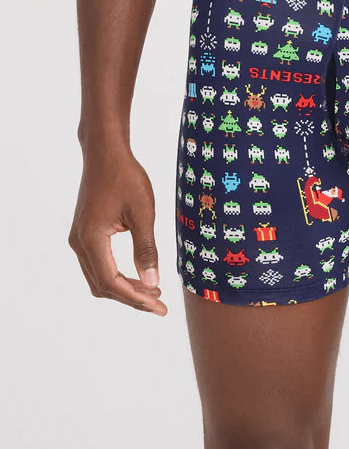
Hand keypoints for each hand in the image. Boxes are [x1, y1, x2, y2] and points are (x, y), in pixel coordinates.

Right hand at [69, 148, 166, 315]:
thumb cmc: (126, 177)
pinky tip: (137, 274)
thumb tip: (152, 282)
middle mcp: (79, 243)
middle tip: (160, 302)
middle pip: (102, 285)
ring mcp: (79, 239)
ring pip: (98, 277)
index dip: (136, 298)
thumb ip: (146, 249)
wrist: (106, 153)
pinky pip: (98, 264)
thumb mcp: (143, 212)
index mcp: (91, 239)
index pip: (112, 282)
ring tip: (152, 290)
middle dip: (131, 297)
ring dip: (123, 288)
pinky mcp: (84, 233)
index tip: (160, 305)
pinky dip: (116, 275)